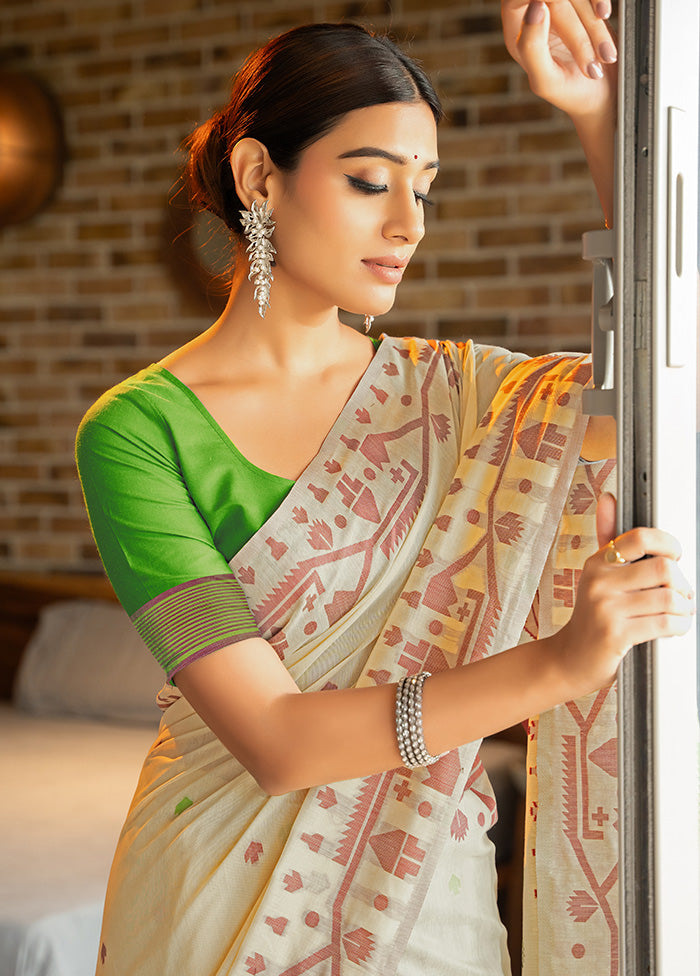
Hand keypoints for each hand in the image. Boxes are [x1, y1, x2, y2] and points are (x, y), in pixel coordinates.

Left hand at [501, 0, 616, 121]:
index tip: (559, 16)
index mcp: (518, 32)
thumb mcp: (546, 80)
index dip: (537, 1)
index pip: (515, 0)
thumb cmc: (570, 92)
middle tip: (592, 62)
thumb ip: (531, 47)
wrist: (603, 94)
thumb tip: (535, 6)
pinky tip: (604, 16)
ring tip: (604, 56)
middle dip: (577, 28)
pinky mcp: (583, 1)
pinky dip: (599, 1)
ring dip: (593, 22)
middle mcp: (536, 14)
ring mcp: (561, 5)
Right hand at [552, 493, 694, 696]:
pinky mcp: (616, 635)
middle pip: (664, 569)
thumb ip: (607, 538)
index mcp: (598, 563)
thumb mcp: (596, 575)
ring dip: (684, 609)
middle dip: (683, 585)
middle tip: (682, 594)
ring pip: (669, 599)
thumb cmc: (589, 618)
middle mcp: (599, 582)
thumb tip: (608, 498)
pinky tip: (673, 628)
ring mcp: (606, 609)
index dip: (668, 544)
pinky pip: (664, 624)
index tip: (675, 557)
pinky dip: (679, 627)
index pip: (641, 537)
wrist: (567, 660)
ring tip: (679, 613)